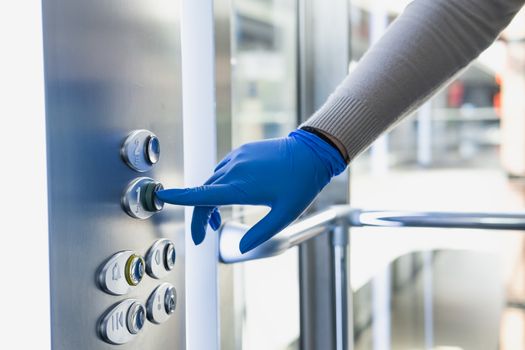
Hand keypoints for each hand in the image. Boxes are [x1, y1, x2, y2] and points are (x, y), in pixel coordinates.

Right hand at [155, 129, 346, 252]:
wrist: (312, 152)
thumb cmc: (301, 184)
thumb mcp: (285, 216)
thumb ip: (261, 233)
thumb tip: (241, 248)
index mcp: (241, 187)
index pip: (203, 195)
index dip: (180, 197)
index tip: (161, 195)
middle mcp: (235, 170)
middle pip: (204, 194)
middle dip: (201, 216)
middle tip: (205, 236)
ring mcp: (237, 157)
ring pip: (212, 181)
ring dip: (210, 200)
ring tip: (219, 219)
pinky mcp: (242, 151)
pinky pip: (223, 170)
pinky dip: (220, 185)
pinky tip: (232, 195)